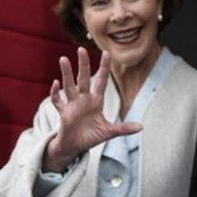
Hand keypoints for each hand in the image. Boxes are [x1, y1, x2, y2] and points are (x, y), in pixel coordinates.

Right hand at [42, 48, 141, 172]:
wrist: (75, 147)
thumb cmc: (92, 136)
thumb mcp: (109, 132)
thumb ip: (123, 128)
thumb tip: (141, 127)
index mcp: (96, 101)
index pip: (101, 81)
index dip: (104, 68)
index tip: (107, 53)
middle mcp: (84, 99)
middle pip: (83, 78)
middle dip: (83, 64)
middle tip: (81, 49)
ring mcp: (73, 105)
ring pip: (69, 86)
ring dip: (66, 73)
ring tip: (63, 59)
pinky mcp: (63, 113)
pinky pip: (58, 101)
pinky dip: (55, 93)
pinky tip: (55, 83)